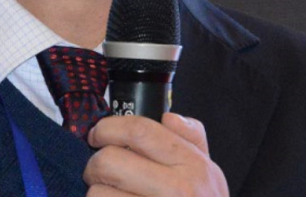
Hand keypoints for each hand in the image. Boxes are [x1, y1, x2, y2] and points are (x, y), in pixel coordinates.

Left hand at [83, 112, 228, 195]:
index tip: (98, 134)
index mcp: (193, 165)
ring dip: (96, 195)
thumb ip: (192, 140)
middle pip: (109, 160)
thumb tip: (169, 116)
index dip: (109, 127)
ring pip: (97, 194)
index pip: (139, 131)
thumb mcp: (210, 175)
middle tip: (99, 172)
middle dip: (94, 164)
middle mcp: (178, 190)